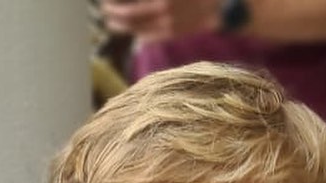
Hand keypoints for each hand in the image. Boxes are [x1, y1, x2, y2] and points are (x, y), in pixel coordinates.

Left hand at [101, 0, 220, 41]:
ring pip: (135, 27)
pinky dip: (137, 33)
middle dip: (112, 12)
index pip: (129, 3)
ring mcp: (166, 21)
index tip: (105, 0)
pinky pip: (148, 36)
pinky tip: (132, 30)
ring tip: (112, 22)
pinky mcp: (172, 33)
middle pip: (127, 13)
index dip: (113, 1)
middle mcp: (161, 6)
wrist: (221, 5)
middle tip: (104, 9)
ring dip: (120, 25)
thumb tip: (135, 3)